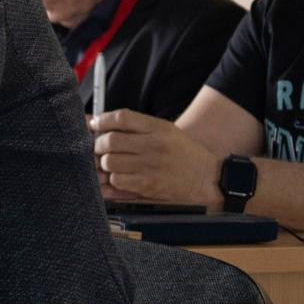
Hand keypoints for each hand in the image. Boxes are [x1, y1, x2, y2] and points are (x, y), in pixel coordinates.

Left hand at [89, 109, 224, 208]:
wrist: (208, 179)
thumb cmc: (183, 154)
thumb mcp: (165, 131)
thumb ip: (135, 126)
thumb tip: (96, 123)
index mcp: (159, 128)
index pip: (121, 117)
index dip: (102, 121)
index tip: (94, 125)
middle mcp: (154, 145)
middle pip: (110, 141)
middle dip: (98, 145)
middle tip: (99, 148)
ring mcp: (151, 166)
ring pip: (109, 162)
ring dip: (104, 164)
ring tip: (111, 164)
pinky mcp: (148, 186)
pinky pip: (117, 180)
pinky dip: (113, 180)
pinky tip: (121, 177)